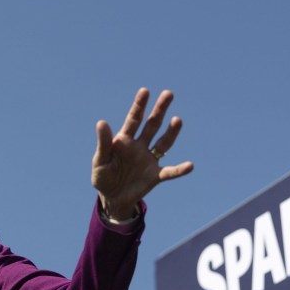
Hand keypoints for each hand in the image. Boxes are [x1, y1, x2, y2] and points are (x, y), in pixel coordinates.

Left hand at [92, 88, 192, 219]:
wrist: (112, 198)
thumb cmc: (103, 177)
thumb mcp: (100, 161)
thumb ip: (103, 143)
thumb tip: (101, 122)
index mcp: (124, 140)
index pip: (133, 120)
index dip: (139, 106)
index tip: (145, 91)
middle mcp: (139, 146)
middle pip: (152, 125)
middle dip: (159, 110)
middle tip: (168, 93)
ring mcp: (149, 160)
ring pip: (163, 143)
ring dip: (171, 132)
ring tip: (178, 120)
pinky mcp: (155, 175)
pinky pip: (170, 171)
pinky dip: (179, 170)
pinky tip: (190, 166)